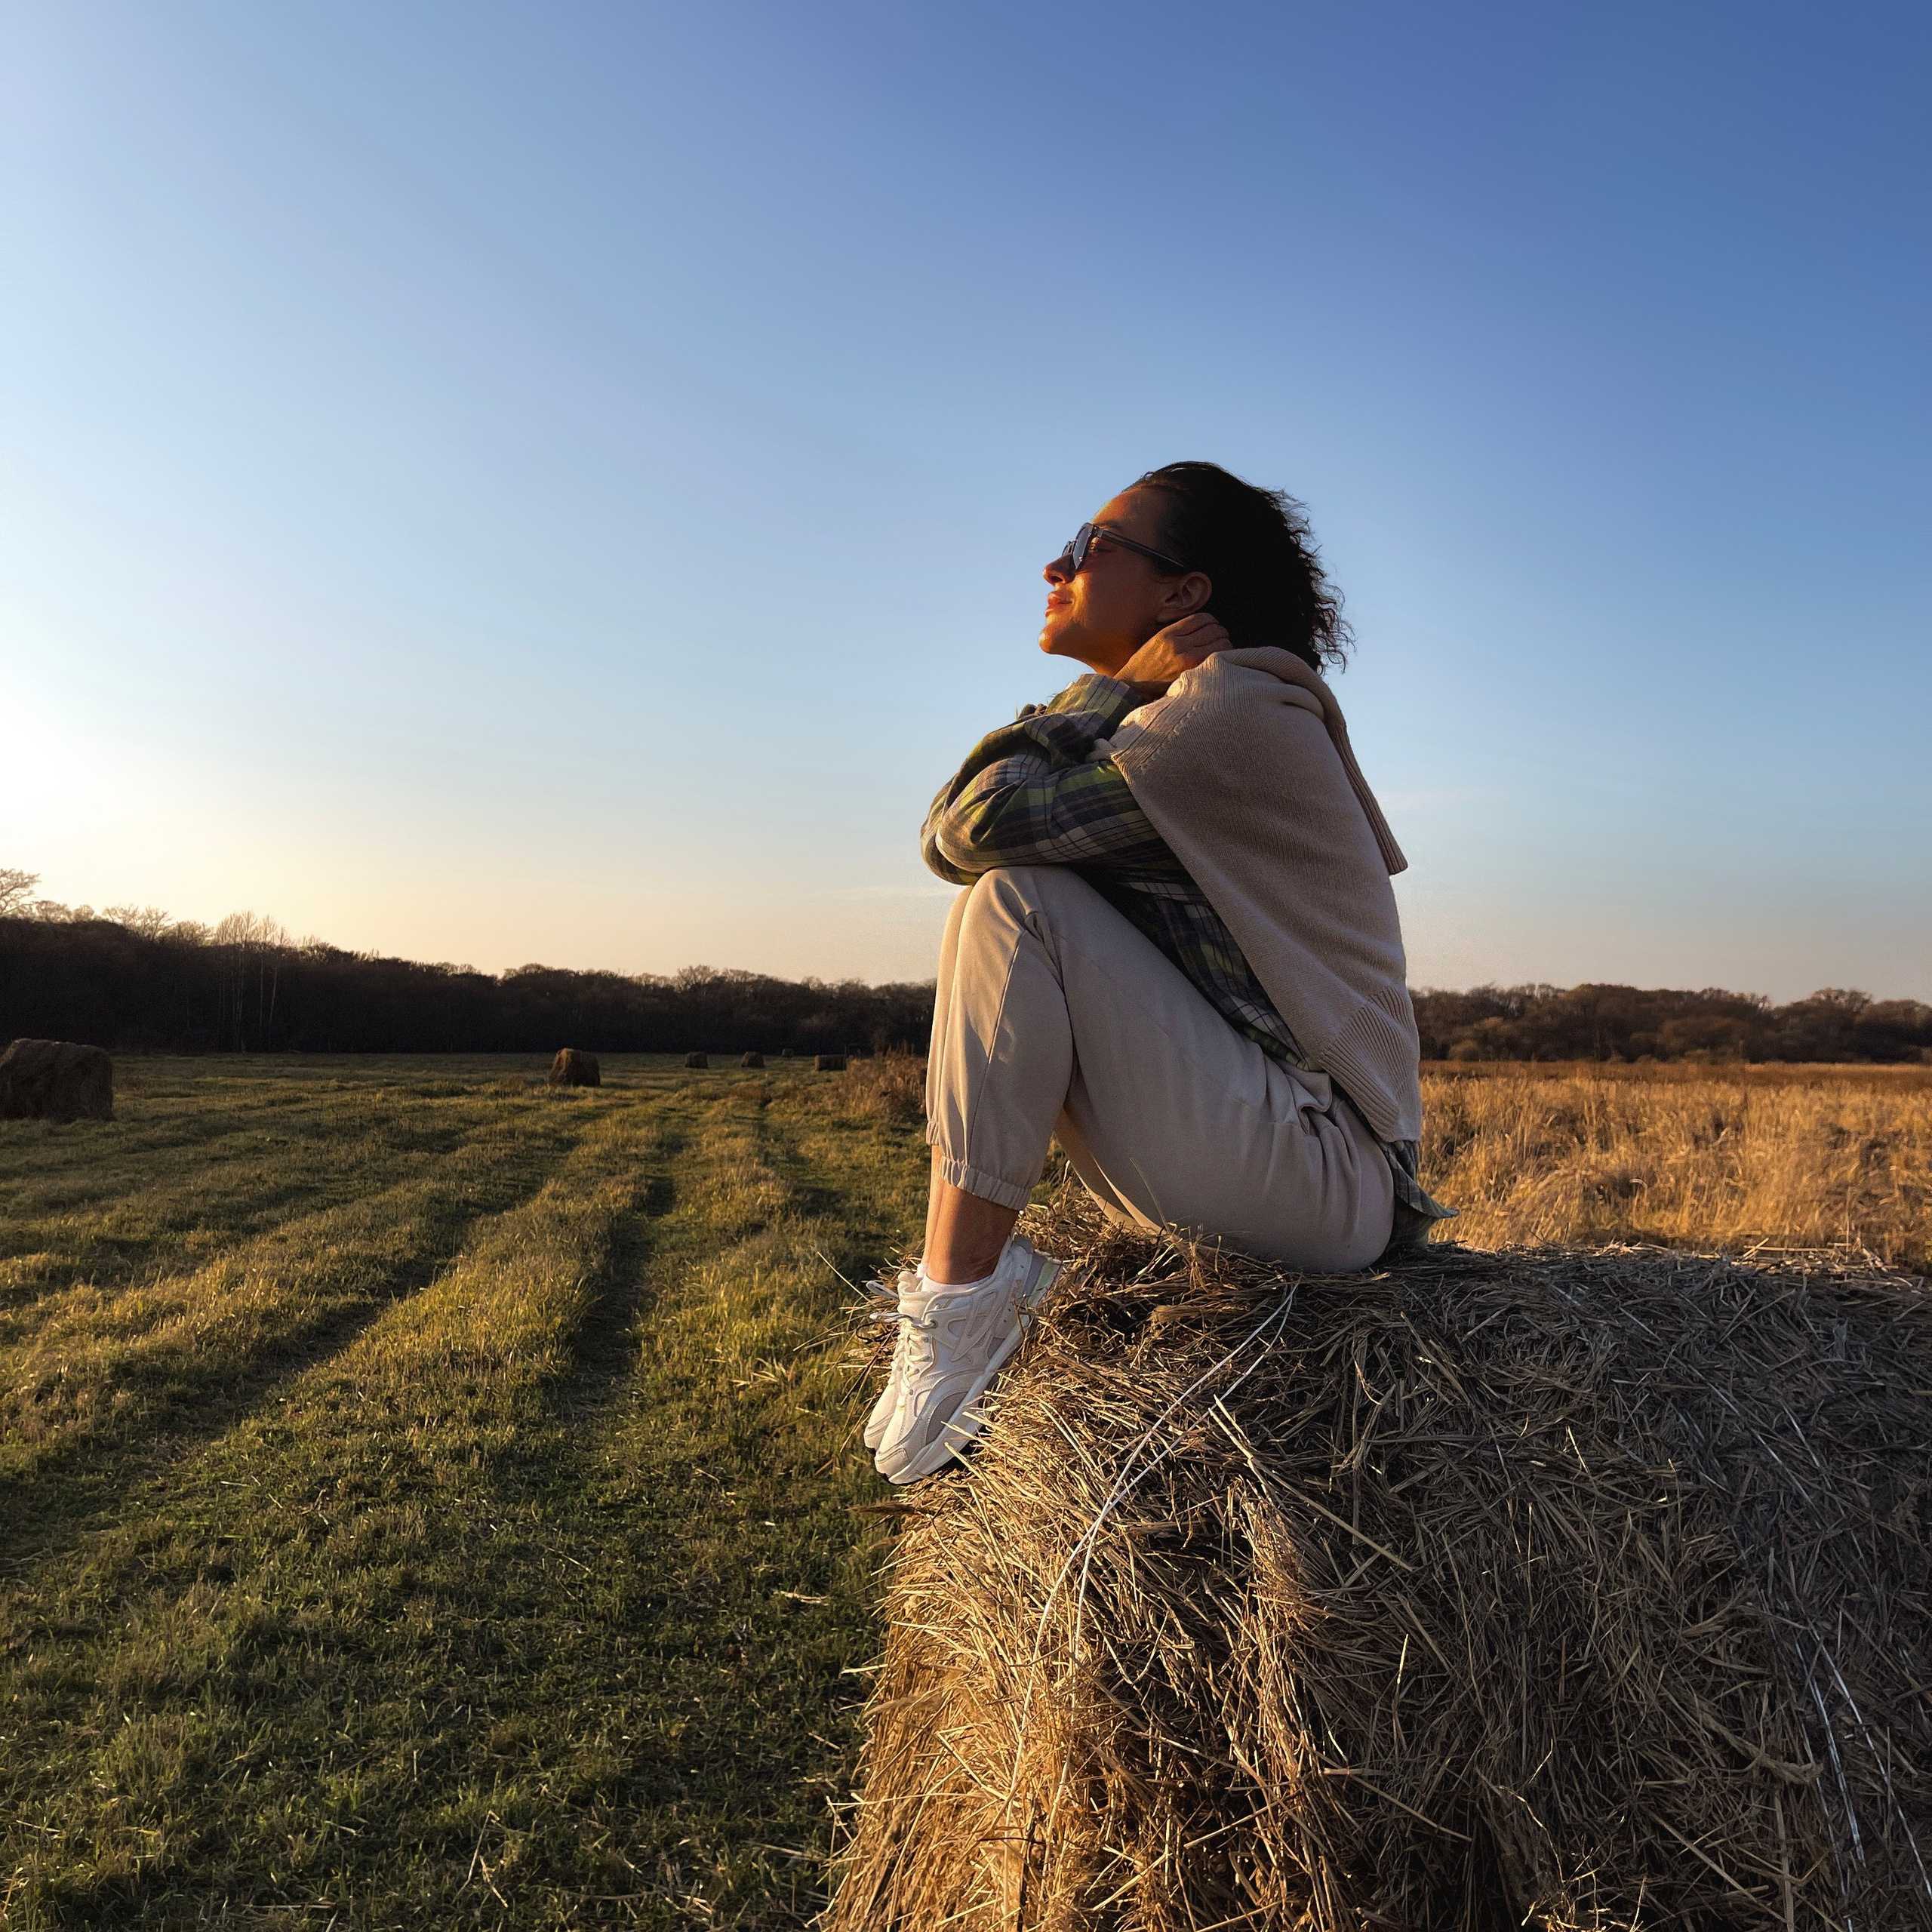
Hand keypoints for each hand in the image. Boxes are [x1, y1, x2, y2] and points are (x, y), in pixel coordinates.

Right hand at [1115, 614, 1229, 698]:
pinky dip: (1224, 659)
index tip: (1213, 628)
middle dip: (1221, 634)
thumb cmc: (1144, 668)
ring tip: (1221, 652)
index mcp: (1167, 635)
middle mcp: (1178, 646)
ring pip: (1222, 644)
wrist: (1133, 690)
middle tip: (1220, 641)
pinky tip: (1220, 664)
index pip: (1202, 619)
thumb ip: (1177, 633)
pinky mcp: (1194, 676)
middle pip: (1215, 630)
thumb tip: (1203, 628)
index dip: (1212, 622)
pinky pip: (1219, 660)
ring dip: (1226, 646)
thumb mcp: (1155, 642)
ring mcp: (1187, 661)